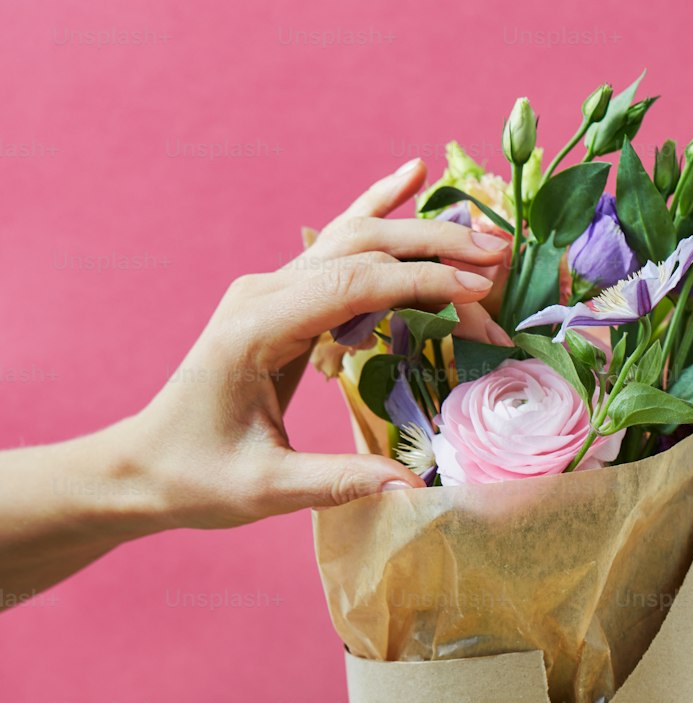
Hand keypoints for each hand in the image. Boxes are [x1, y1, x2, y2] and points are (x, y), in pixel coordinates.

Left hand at [0, 160, 515, 605]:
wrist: (148, 465)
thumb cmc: (198, 478)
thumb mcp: (267, 489)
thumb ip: (340, 481)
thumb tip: (413, 486)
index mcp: (257, 328)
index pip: (354, 285)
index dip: (422, 284)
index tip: (481, 294)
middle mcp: (263, 293)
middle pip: (361, 248)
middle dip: (434, 251)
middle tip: (500, 263)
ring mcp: (270, 290)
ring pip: (353, 241)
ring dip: (418, 236)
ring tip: (482, 239)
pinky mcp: (280, 301)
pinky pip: (336, 251)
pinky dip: (376, 215)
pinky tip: (409, 179)